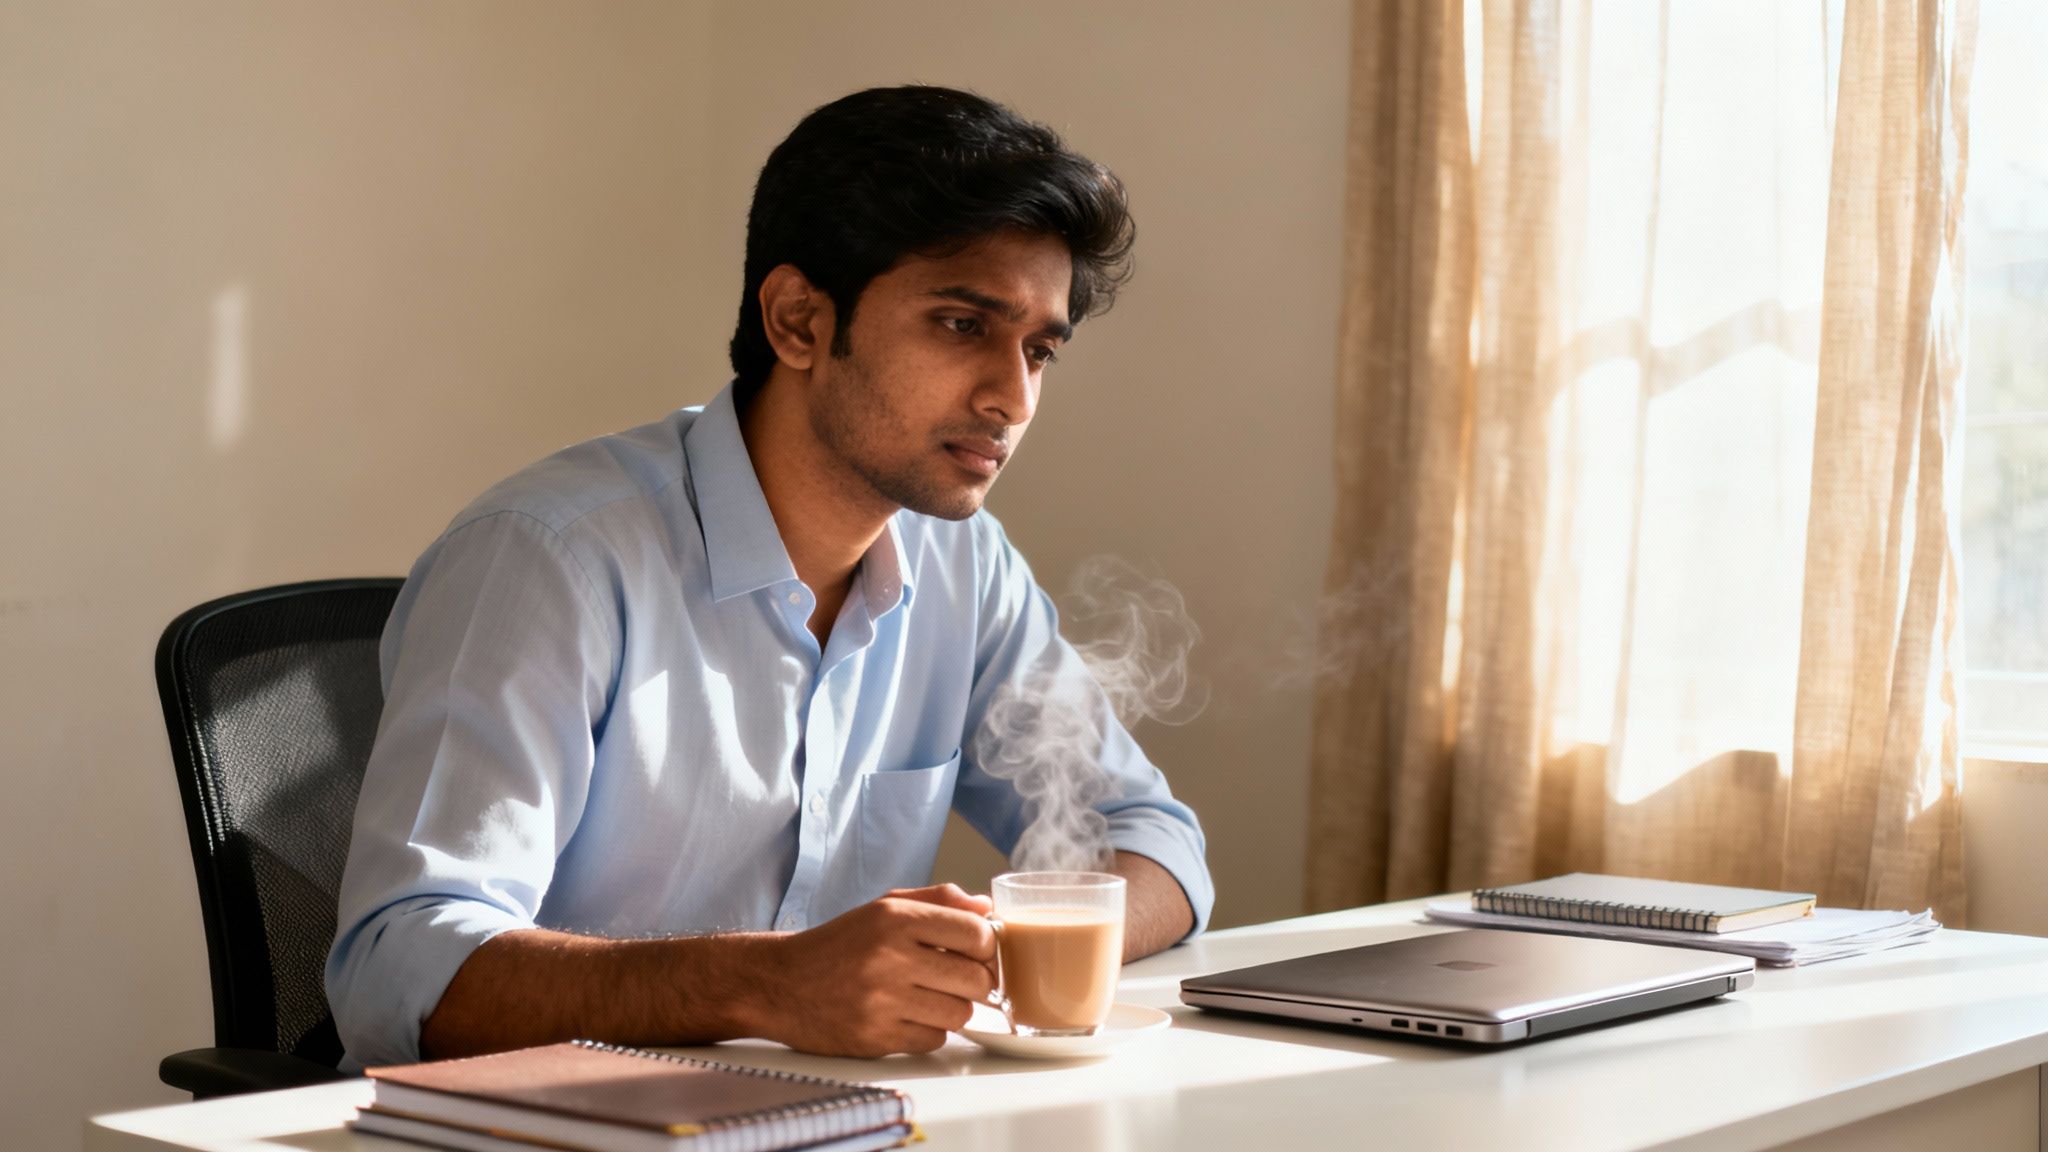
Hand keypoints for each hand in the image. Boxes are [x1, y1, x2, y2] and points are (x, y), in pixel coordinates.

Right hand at [757, 883, 996, 1056]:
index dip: (988, 947)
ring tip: (930, 998)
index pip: (976, 934)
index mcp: (895, 918)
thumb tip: (985, 907)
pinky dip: (929, 1031)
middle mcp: (890, 957)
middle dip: (976, 982)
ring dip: (953, 1009)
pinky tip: (908, 1016)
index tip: (979, 953)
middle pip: (976, 980)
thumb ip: (937, 901)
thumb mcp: (883, 907)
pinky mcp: (875, 1037)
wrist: (778, 983)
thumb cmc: (838, 945)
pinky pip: (934, 1040)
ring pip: (960, 1014)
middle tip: (959, 980)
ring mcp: (882, 1001)